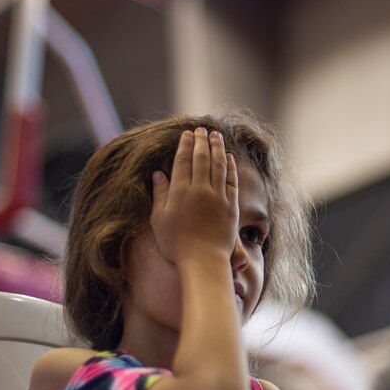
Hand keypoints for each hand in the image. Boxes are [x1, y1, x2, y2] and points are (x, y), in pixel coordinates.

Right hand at [150, 128, 238, 262]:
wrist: (203, 260)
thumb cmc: (176, 244)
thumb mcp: (159, 219)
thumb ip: (160, 194)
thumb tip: (158, 174)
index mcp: (180, 191)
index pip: (183, 161)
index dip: (185, 145)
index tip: (187, 134)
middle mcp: (200, 189)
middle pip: (202, 158)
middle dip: (201, 141)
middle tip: (202, 130)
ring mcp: (218, 196)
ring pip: (218, 165)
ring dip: (217, 148)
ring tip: (216, 136)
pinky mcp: (231, 205)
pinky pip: (231, 180)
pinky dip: (230, 167)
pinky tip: (229, 158)